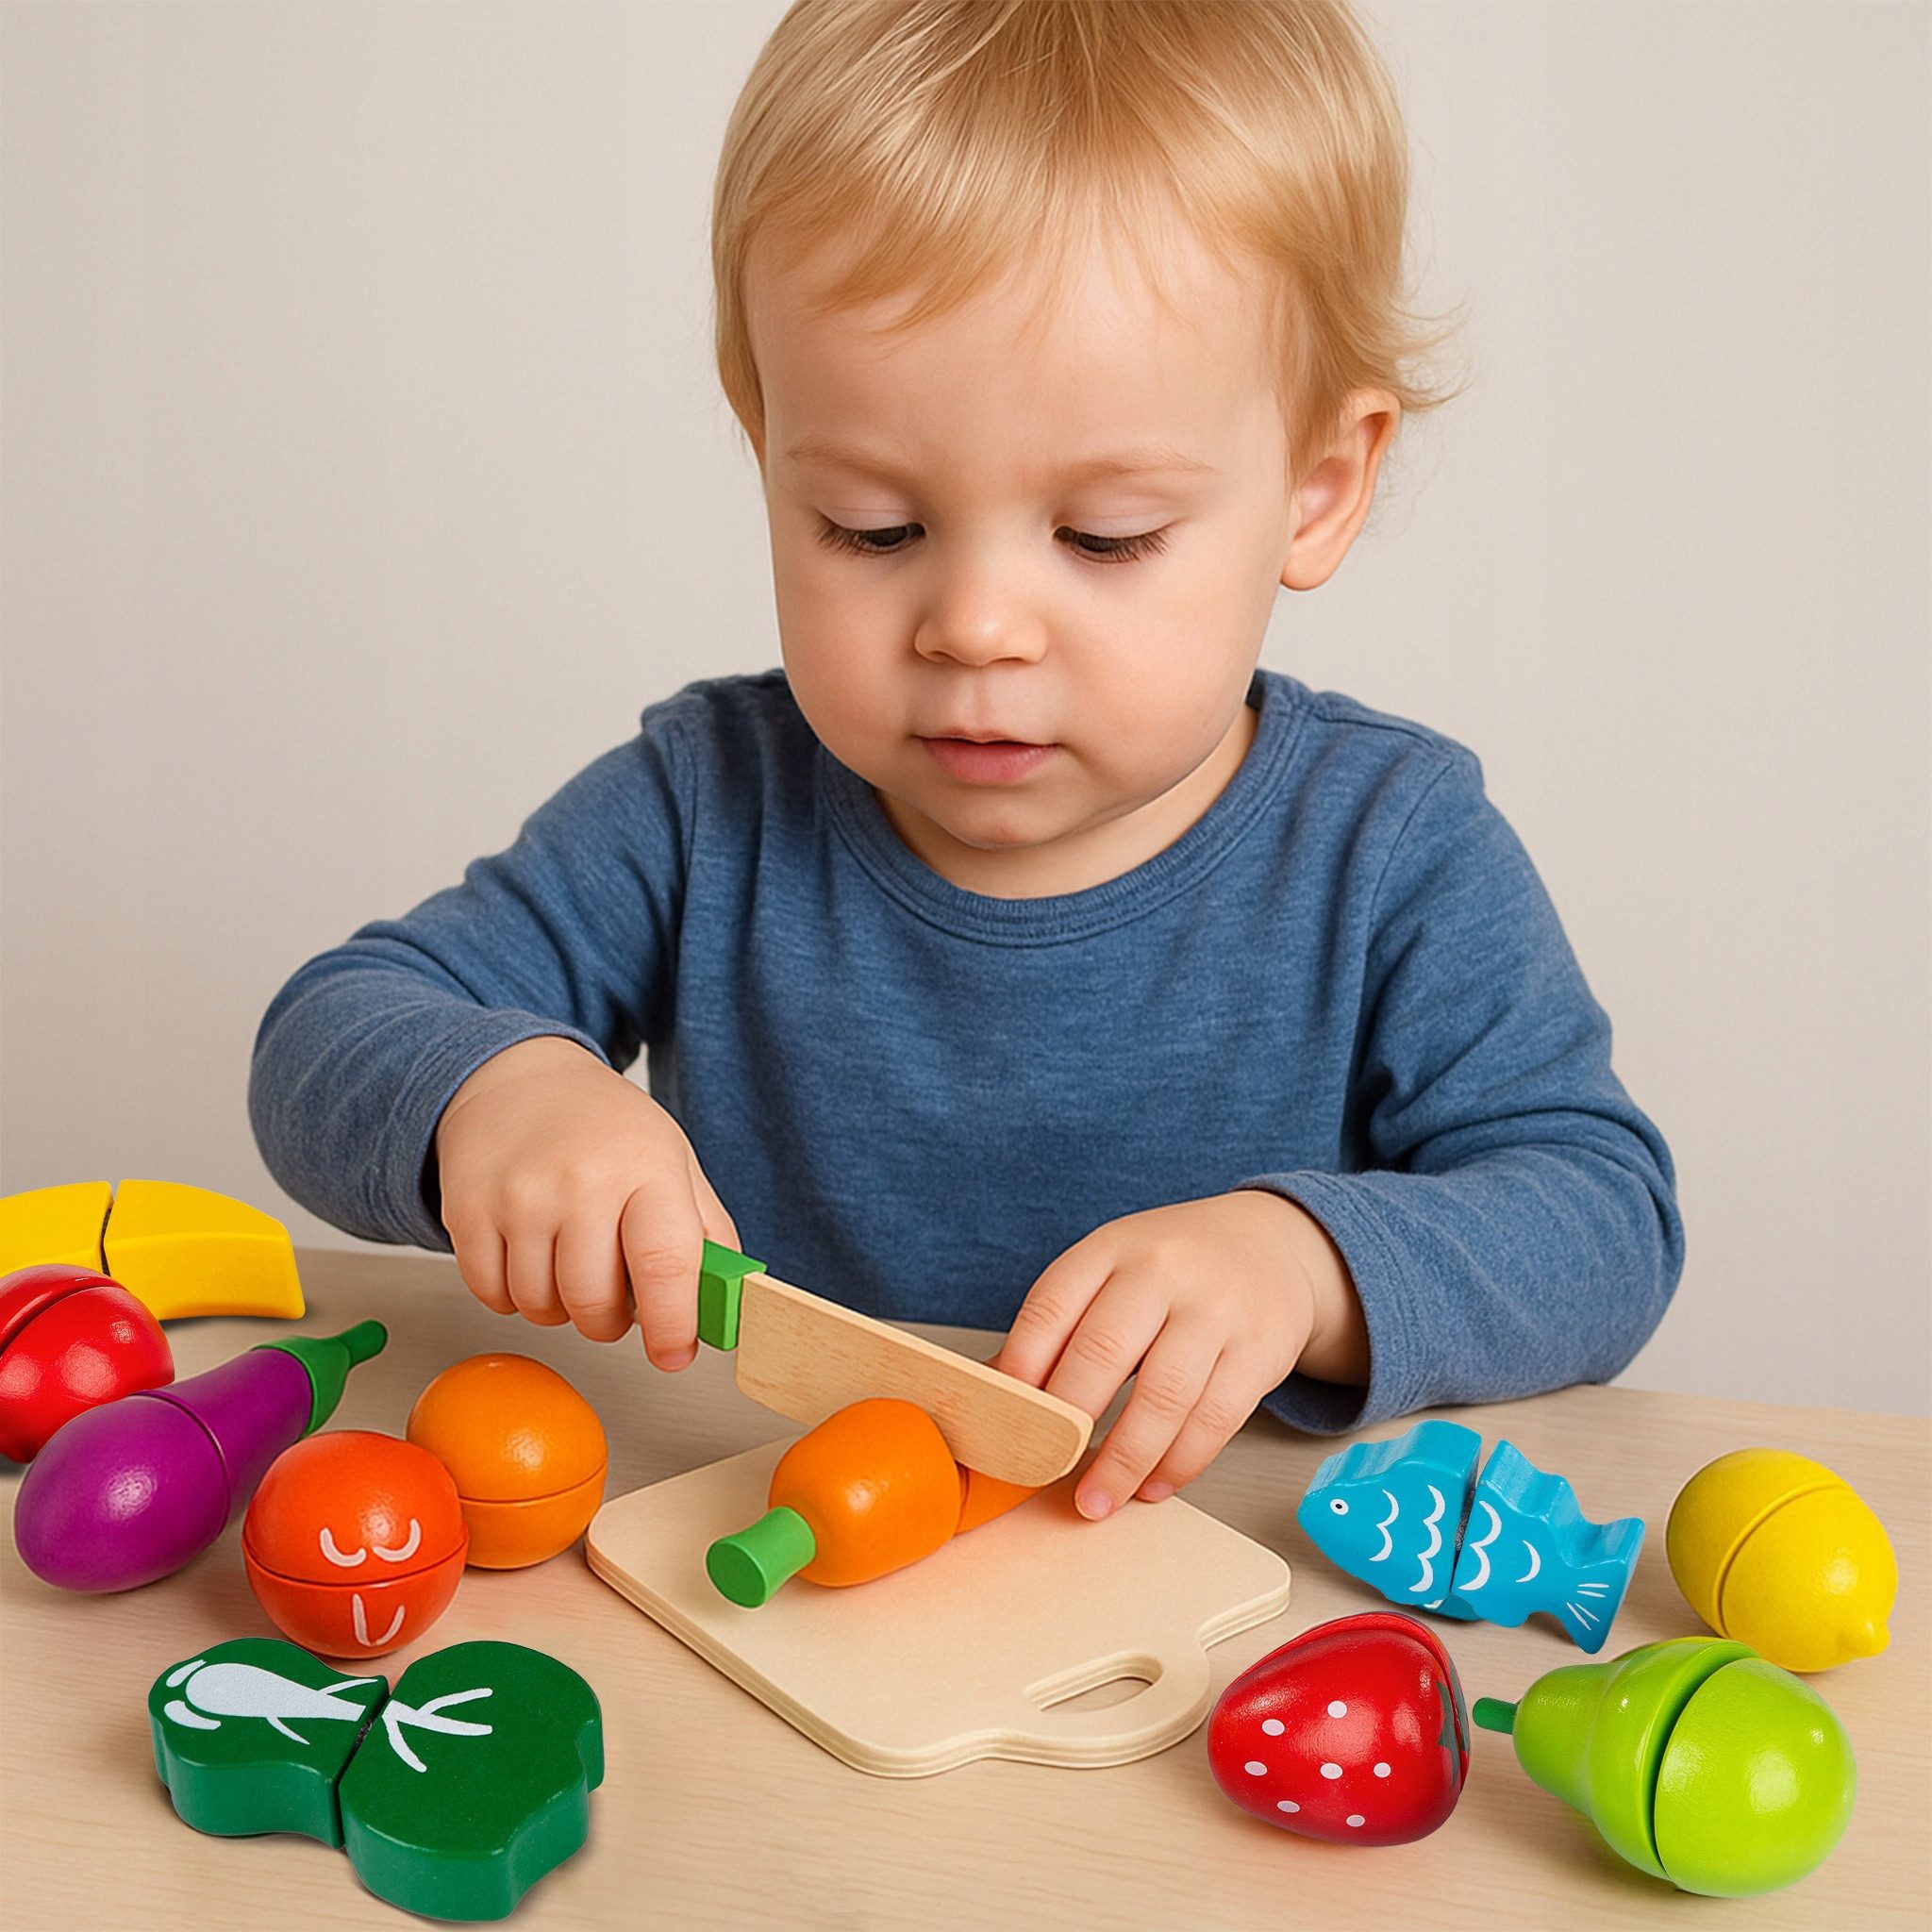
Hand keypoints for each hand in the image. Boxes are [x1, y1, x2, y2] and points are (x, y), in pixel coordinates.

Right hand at [432, 1036, 740, 1366]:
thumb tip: (728, 1304)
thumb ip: (706, 1233)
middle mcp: (580, 1181)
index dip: (672, 1325)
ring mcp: (519, 1197)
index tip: (674, 1355)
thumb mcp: (674, 1161)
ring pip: (541, 1307)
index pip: (665, 1266)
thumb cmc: (605, 1126)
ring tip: (571, 1260)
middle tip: (615, 1295)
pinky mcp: (467, 1211)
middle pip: (594, 1303)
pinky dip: (514, 1295)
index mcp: (646, 1167)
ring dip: (560, 1307)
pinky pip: (493, 1296)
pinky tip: (530, 1254)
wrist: (519, 1078)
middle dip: (610, 1321)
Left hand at [987, 1190, 1366, 1519]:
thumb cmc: (1174, 1269)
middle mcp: (1163, 1271)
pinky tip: (1153, 1486)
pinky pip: (1215, 1418)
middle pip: (1104, 1352)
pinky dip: (1180, 1463)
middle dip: (1067, 1423)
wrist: (1272, 1245)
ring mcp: (1216, 1309)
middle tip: (1043, 1470)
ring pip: (1164, 1395)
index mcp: (1111, 1248)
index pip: (1051, 1306)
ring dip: (1124, 1460)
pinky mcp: (1260, 1350)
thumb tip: (995, 1391)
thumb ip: (1062, 1324)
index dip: (1020, 1369)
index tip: (1003, 1422)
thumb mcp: (1113, 1269)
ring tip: (1095, 1500)